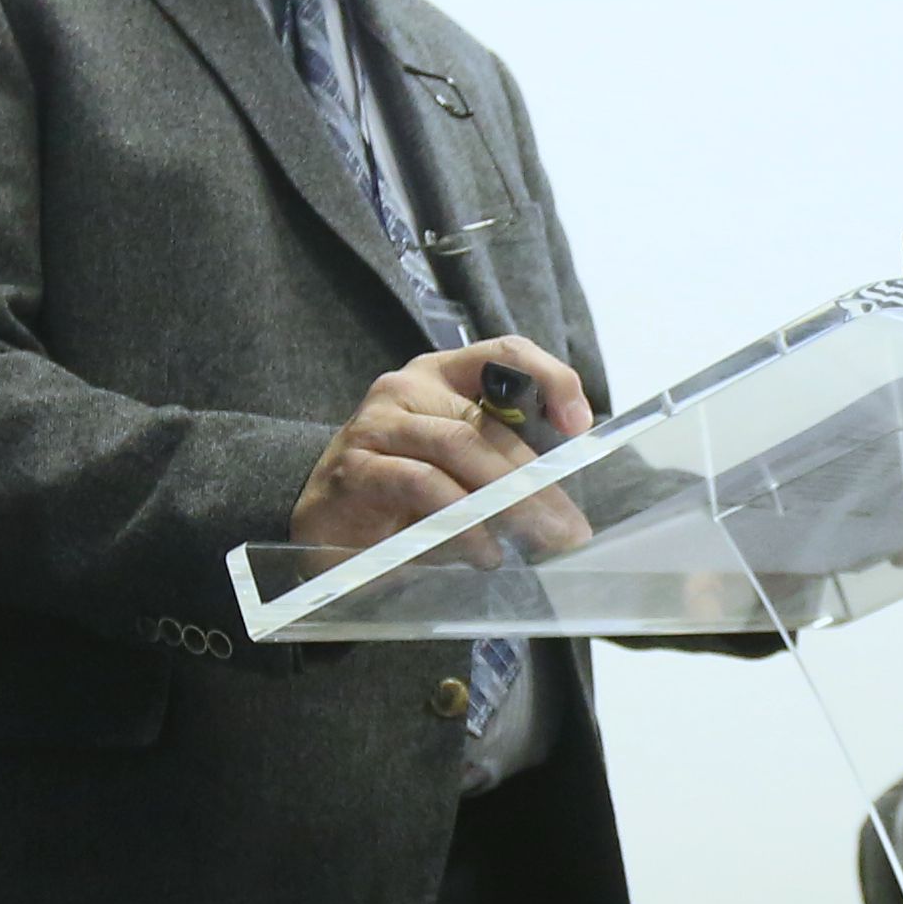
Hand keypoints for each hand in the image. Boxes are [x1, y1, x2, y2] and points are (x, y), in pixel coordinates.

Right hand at [291, 339, 594, 563]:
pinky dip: (462, 521)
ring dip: (507, 500)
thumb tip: (563, 508)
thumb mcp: (459, 474)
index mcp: (440, 376)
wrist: (322, 526)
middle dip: (536, 479)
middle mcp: (407, 388)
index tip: (580, 426)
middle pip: (487, 421)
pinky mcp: (357, 466)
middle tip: (568, 527)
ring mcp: (378, 423)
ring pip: (459, 447)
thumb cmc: (399, 498)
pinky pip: (424, 485)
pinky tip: (484, 550)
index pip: (504, 353)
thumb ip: (501, 470)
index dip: (550, 379)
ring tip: (537, 540)